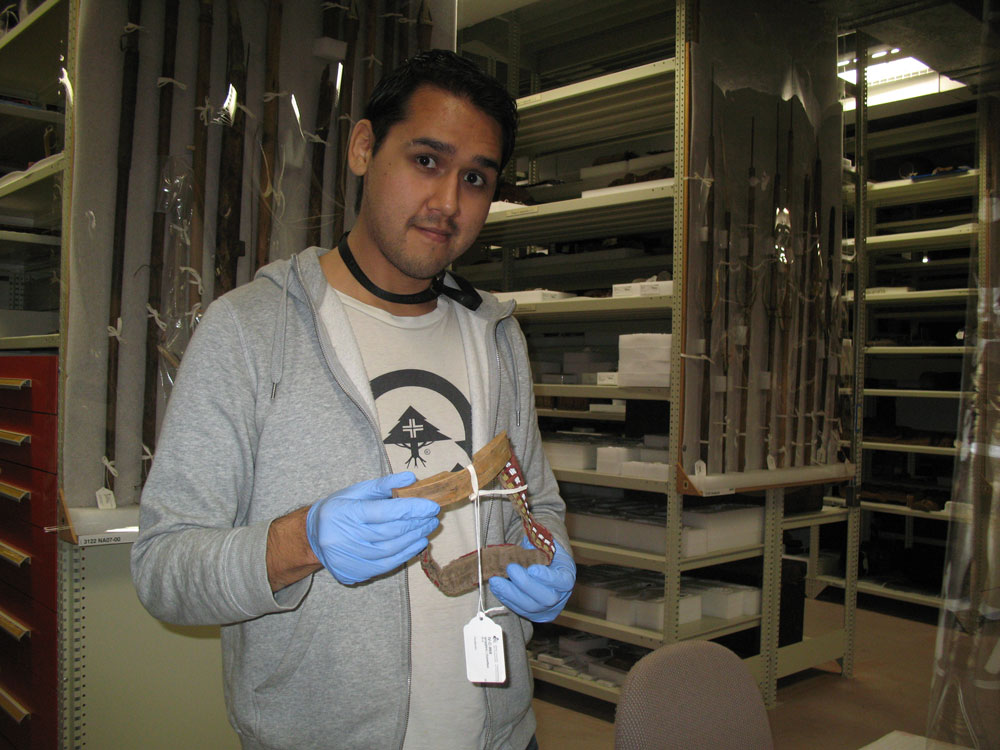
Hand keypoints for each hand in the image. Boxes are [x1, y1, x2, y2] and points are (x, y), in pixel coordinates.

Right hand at [306, 472, 439, 584]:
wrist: (312, 536)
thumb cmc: (338, 509)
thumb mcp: (356, 491)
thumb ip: (383, 484)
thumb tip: (410, 478)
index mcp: (345, 513)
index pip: (384, 512)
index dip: (411, 509)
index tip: (432, 506)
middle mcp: (344, 538)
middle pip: (389, 532)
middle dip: (415, 524)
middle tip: (433, 516)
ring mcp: (348, 558)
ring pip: (390, 550)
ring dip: (413, 539)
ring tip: (428, 528)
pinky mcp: (353, 572)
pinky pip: (385, 565)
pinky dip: (405, 554)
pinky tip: (418, 544)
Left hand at [488, 538, 575, 621]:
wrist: (544, 567)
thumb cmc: (544, 554)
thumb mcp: (545, 546)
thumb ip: (537, 547)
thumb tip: (525, 544)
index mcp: (566, 577)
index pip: (562, 581)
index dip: (548, 577)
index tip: (532, 569)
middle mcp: (559, 596)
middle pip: (546, 598)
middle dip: (525, 584)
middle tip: (510, 568)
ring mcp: (546, 608)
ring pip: (529, 607)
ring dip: (510, 593)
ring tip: (495, 580)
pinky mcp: (532, 614)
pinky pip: (518, 609)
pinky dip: (505, 597)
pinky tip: (496, 587)